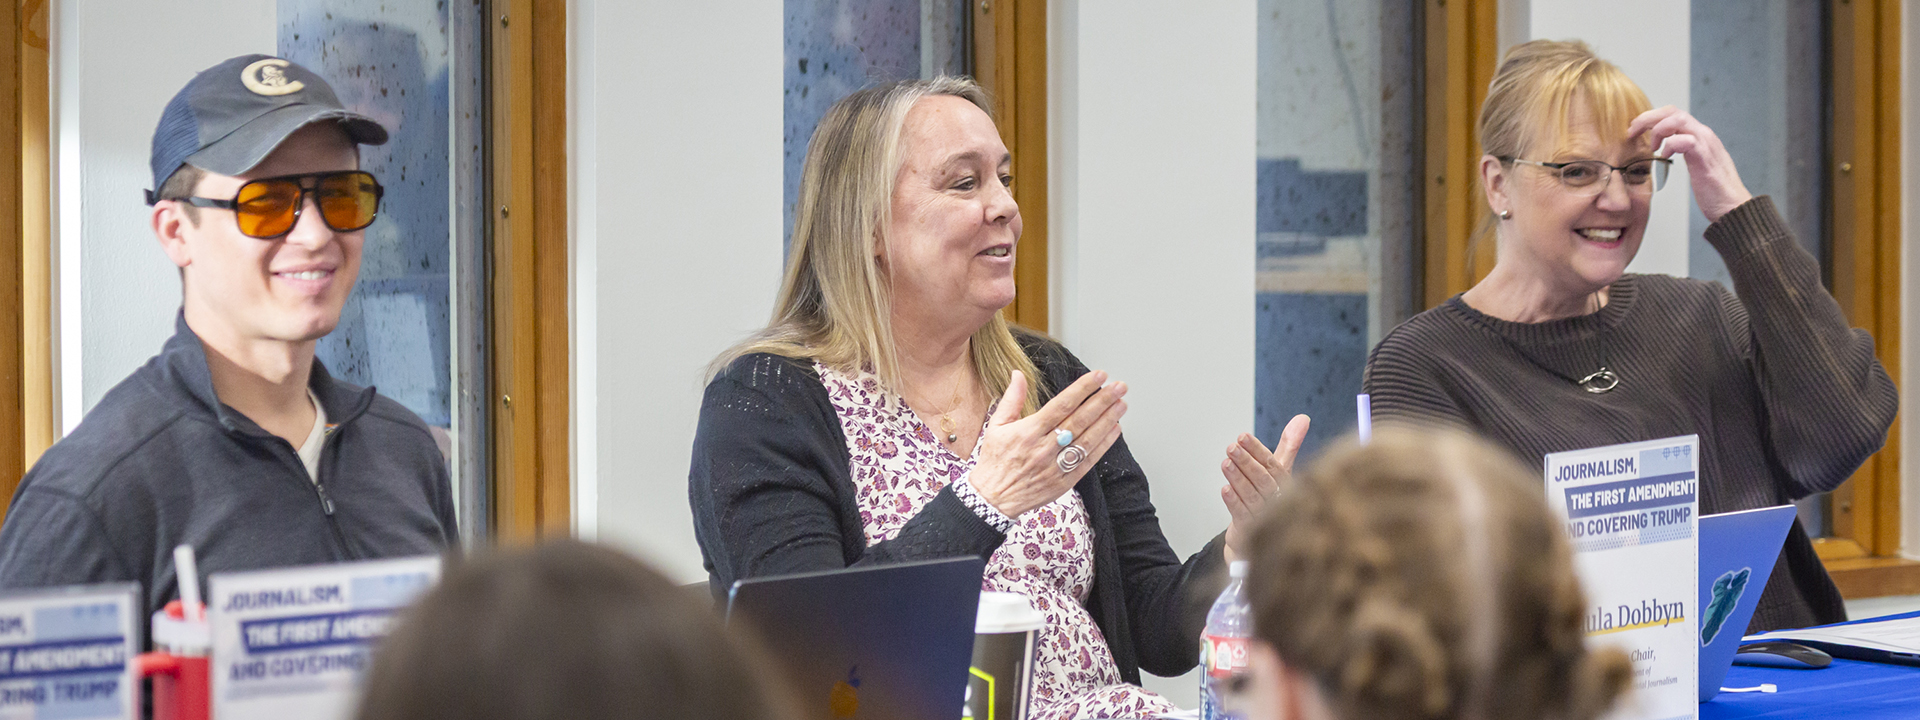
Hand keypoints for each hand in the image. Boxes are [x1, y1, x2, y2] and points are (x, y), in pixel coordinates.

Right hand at [970, 370, 1129, 518]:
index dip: (1082, 389)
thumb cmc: (995, 461)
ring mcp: (1056, 466)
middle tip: (1119, 387)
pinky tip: (1114, 430)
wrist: (992, 499)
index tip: (1098, 376)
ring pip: (1087, 440)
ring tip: (1121, 404)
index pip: (1061, 405)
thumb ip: (1011, 399)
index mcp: (1028, 431)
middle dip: (1102, 401)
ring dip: (1107, 421)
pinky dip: (1103, 445)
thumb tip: (1018, 374)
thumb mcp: (996, 426)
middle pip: (1079, 420)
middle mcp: (1044, 448)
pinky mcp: (1064, 481)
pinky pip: (1088, 461)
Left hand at [1221, 414, 1309, 561]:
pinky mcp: (1251, 530)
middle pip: (1262, 480)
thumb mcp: (1280, 469)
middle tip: (1231, 447)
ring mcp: (1265, 516)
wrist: (1263, 533)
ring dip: (1237, 479)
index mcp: (1287, 484)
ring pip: (1251, 496)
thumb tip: (1303, 417)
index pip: (1273, 465)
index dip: (1257, 450)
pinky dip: (1234, 502)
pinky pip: (1242, 515)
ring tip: (1225, 463)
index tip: (1242, 436)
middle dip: (1246, 462)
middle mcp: (1279, 501)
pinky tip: (1225, 489)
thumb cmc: (1272, 496)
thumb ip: (1289, 445)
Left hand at [1628, 105, 1752, 222]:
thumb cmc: (1714, 190)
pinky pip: (1685, 140)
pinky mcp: (1705, 158)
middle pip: (1672, 111)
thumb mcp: (1697, 164)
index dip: (1651, 117)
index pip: (1673, 113)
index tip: (1635, 130)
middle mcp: (1704, 135)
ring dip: (1657, 129)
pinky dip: (1670, 145)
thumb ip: (1685, 150)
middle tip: (1632, 132)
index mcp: (1699, 135)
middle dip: (1647, 118)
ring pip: (1678, 119)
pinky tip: (1664, 157)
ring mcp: (1706, 144)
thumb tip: (1667, 148)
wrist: (1734, 207)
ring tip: (1652, 147)